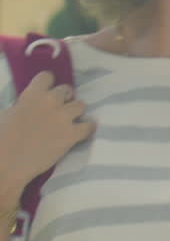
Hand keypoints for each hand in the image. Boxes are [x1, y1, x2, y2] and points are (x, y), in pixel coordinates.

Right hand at [0, 71, 93, 197]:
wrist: (6, 164)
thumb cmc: (1, 139)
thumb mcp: (7, 113)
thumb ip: (25, 104)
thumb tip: (31, 104)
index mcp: (32, 94)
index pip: (48, 76)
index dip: (48, 85)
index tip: (46, 93)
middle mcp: (51, 101)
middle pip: (67, 89)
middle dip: (63, 99)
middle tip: (57, 110)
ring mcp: (64, 117)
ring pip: (81, 104)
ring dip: (76, 112)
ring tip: (69, 121)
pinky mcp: (73, 134)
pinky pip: (89, 126)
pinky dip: (86, 129)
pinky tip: (81, 132)